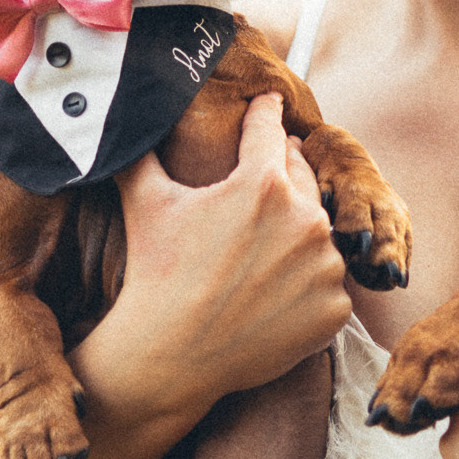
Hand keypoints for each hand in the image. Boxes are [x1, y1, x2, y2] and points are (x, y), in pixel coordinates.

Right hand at [84, 93, 352, 432]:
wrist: (169, 355)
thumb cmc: (155, 274)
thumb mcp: (145, 200)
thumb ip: (142, 149)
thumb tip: (123, 117)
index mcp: (264, 184)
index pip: (270, 131)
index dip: (265, 113)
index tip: (270, 102)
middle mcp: (306, 220)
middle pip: (302, 179)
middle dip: (282, 175)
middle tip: (265, 182)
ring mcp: (325, 268)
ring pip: (319, 235)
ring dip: (298, 235)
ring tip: (261, 252)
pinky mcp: (334, 309)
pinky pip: (327, 285)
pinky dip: (308, 285)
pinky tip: (275, 291)